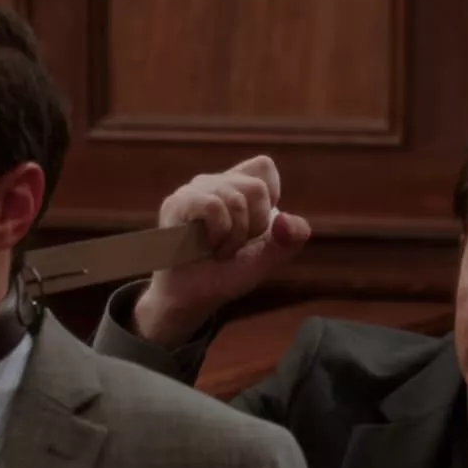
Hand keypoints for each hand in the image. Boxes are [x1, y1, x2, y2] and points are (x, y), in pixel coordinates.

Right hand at [133, 155, 310, 346]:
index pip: (264, 168)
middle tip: (232, 246)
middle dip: (253, 226)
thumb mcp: (268, 258)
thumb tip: (286, 218)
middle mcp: (216, 182)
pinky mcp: (177, 202)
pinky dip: (217, 233)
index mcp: (238, 187)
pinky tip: (202, 246)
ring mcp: (194, 189)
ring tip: (215, 249)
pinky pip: (213, 206)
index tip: (252, 231)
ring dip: (233, 236)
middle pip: (257, 187)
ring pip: (236, 199)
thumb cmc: (227, 274)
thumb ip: (291, 238)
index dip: (266, 203)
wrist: (193, 299)